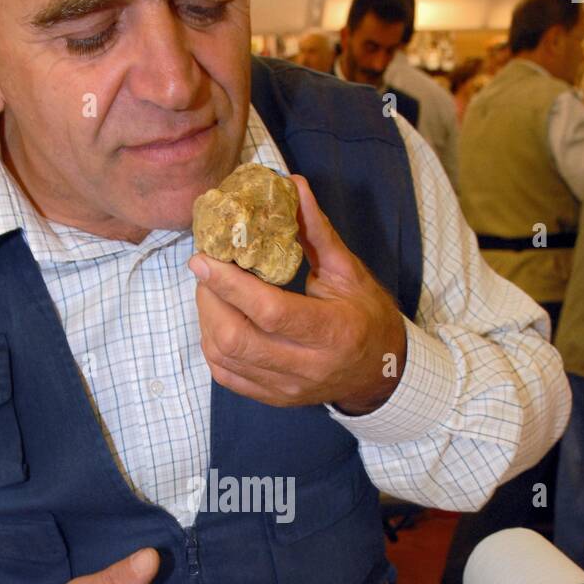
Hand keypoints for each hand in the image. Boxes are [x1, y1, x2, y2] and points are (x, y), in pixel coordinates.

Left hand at [190, 174, 406, 414]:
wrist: (379, 371)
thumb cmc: (366, 315)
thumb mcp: (348, 271)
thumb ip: (316, 231)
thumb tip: (292, 185)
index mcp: (334, 331)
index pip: (270, 311)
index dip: (230, 284)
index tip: (204, 258)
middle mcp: (309, 367)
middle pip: (237, 340)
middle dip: (210, 300)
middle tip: (206, 271)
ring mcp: (289, 388)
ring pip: (225, 359)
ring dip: (206, 320)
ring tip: (211, 291)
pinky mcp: (274, 398)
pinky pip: (226, 376)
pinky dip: (212, 345)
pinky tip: (218, 320)